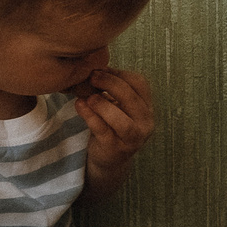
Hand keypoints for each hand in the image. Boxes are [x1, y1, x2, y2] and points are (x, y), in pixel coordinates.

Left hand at [76, 66, 154, 192]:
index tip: (101, 69)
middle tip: (91, 76)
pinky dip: (89, 116)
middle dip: (109, 83)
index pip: (140, 83)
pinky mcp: (115, 149)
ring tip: (87, 96)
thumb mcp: (118, 106)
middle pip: (131, 97)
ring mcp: (132, 139)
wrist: (109, 159)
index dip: (120, 73)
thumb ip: (113, 89)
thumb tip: (96, 66)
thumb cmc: (111, 126)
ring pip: (120, 119)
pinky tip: (79, 106)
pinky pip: (102, 130)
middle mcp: (145, 123)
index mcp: (147, 108)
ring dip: (101, 104)